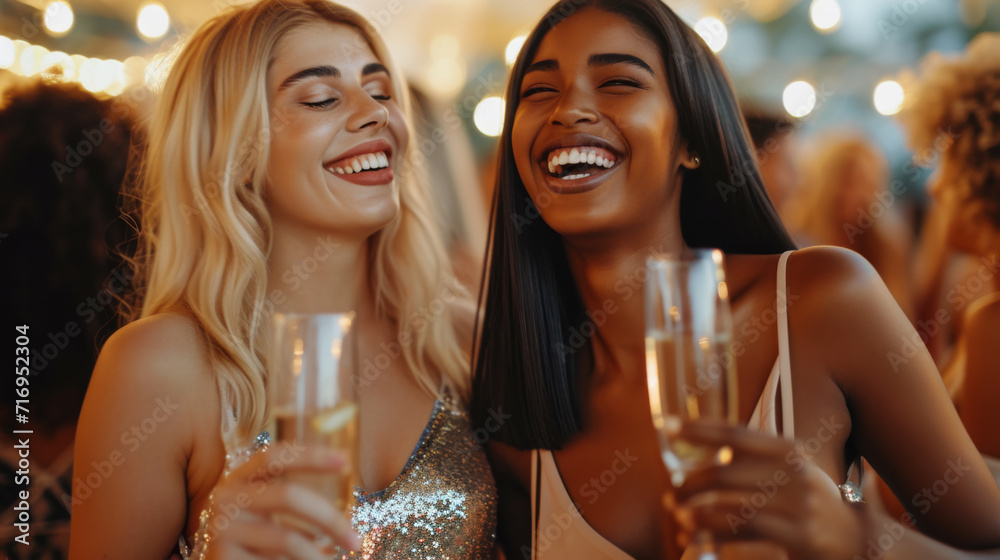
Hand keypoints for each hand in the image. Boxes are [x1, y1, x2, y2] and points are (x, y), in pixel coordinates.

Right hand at [203, 443, 361, 559]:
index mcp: (238, 480)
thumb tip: (345, 521)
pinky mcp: (223, 559)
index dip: (310, 455)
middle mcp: (225, 500)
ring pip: (289, 539)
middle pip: (290, 496)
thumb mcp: (262, 516)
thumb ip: (291, 506)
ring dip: (319, 556)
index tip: (346, 460)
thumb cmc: (248, 542)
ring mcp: (220, 531)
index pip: (273, 456)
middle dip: (331, 519)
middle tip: (356, 540)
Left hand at [667, 421, 867, 559]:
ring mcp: (798, 507)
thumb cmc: (809, 502)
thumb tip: (700, 443)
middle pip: (726, 473)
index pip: (736, 434)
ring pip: (731, 506)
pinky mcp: (799, 537)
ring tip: (680, 517)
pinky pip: (745, 535)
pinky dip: (714, 537)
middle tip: (672, 496)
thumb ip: (753, 458)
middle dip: (691, 485)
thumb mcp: (790, 470)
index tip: (668, 426)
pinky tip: (697, 540)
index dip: (699, 429)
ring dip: (697, 513)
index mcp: (788, 451)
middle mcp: (794, 474)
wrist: (857, 540)